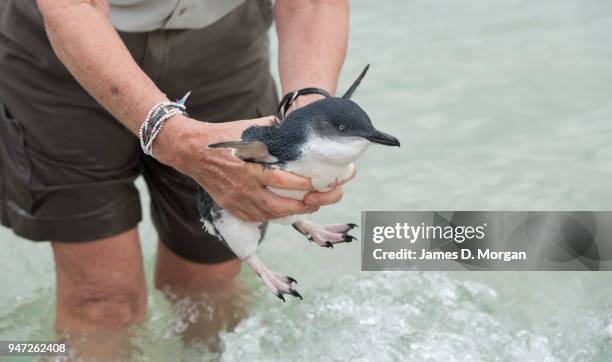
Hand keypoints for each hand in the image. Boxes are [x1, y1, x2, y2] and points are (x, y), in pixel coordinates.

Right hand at [154, 115, 342, 221]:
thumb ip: (271, 128)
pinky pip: (253, 218)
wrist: (190, 150)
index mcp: (247, 166)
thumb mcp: (246, 127)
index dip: (299, 185)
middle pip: (275, 206)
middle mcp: (241, 187)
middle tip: (316, 202)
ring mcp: (234, 199)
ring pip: (265, 215)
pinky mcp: (229, 205)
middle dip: (299, 207)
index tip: (315, 184)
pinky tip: (282, 213)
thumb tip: (293, 127)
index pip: (278, 180)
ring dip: (288, 214)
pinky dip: (270, 217)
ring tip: (305, 208)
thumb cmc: (221, 137)